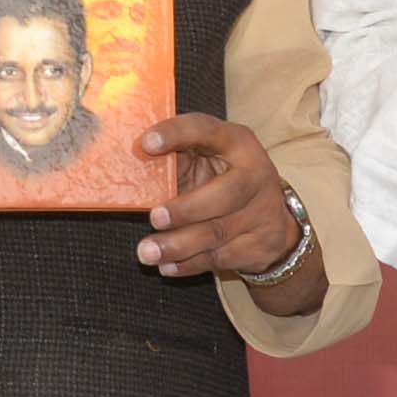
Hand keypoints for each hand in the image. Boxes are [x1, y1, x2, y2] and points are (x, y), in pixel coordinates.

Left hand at [138, 115, 313, 304]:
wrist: (271, 218)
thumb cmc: (220, 181)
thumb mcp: (204, 161)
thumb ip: (175, 160)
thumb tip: (125, 166)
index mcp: (235, 141)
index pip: (205, 130)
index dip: (176, 134)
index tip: (146, 144)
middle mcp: (255, 172)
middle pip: (225, 193)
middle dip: (185, 209)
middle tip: (154, 218)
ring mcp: (264, 210)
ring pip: (219, 232)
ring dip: (178, 245)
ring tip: (147, 252)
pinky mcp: (264, 242)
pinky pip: (222, 258)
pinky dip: (190, 264)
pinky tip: (167, 266)